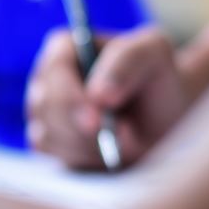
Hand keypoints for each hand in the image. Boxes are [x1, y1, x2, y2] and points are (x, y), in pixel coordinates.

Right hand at [26, 26, 189, 168]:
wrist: (165, 115)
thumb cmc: (158, 77)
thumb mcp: (154, 53)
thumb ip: (127, 61)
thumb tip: (97, 96)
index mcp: (64, 49)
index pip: (53, 71)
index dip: (70, 97)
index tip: (97, 120)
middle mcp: (46, 80)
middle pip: (45, 106)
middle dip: (81, 127)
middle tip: (121, 136)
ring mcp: (43, 113)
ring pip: (46, 135)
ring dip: (86, 146)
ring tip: (125, 142)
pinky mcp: (49, 143)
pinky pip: (52, 156)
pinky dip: (83, 160)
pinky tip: (109, 154)